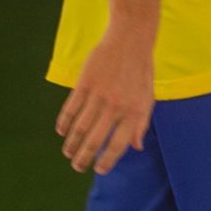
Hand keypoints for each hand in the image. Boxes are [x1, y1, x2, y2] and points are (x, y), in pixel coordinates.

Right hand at [55, 30, 154, 174]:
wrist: (130, 40)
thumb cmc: (141, 71)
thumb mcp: (148, 98)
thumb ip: (141, 124)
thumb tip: (136, 148)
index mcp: (134, 112)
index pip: (118, 145)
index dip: (107, 161)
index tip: (99, 170)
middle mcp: (116, 106)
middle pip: (95, 141)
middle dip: (84, 158)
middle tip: (77, 166)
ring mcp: (99, 95)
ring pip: (80, 128)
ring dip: (71, 144)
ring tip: (68, 152)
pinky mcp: (85, 83)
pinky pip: (70, 109)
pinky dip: (64, 123)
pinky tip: (62, 131)